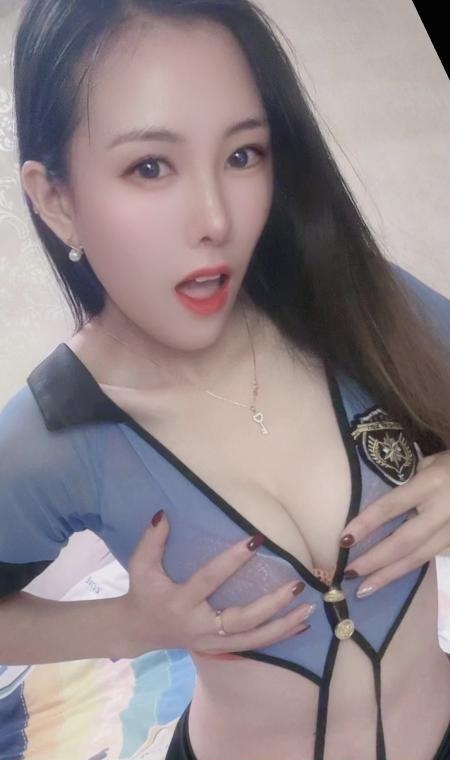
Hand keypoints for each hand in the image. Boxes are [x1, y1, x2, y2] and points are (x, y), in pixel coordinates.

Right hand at [119, 510, 314, 657]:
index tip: (254, 539)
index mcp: (180, 602)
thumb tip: (164, 515)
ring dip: (283, 625)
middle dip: (270, 604)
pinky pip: (254, 645)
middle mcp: (200, 626)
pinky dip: (279, 637)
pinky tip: (301, 626)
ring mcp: (212, 642)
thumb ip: (151, 541)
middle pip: (240, 619)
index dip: (231, 560)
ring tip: (308, 608)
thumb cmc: (143, 592)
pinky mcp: (221, 648)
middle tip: (296, 585)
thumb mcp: (140, 566)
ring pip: (253, 639)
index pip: (209, 579)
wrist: (139, 631)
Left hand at [340, 450, 449, 597]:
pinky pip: (432, 558)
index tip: (344, 540)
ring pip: (419, 557)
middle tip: (349, 573)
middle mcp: (444, 510)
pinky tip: (391, 578)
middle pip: (405, 541)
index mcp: (432, 483)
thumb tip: (378, 506)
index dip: (367, 524)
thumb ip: (407, 482)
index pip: (393, 506)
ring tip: (365, 588)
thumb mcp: (431, 461)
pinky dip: (409, 569)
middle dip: (375, 560)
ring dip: (390, 574)